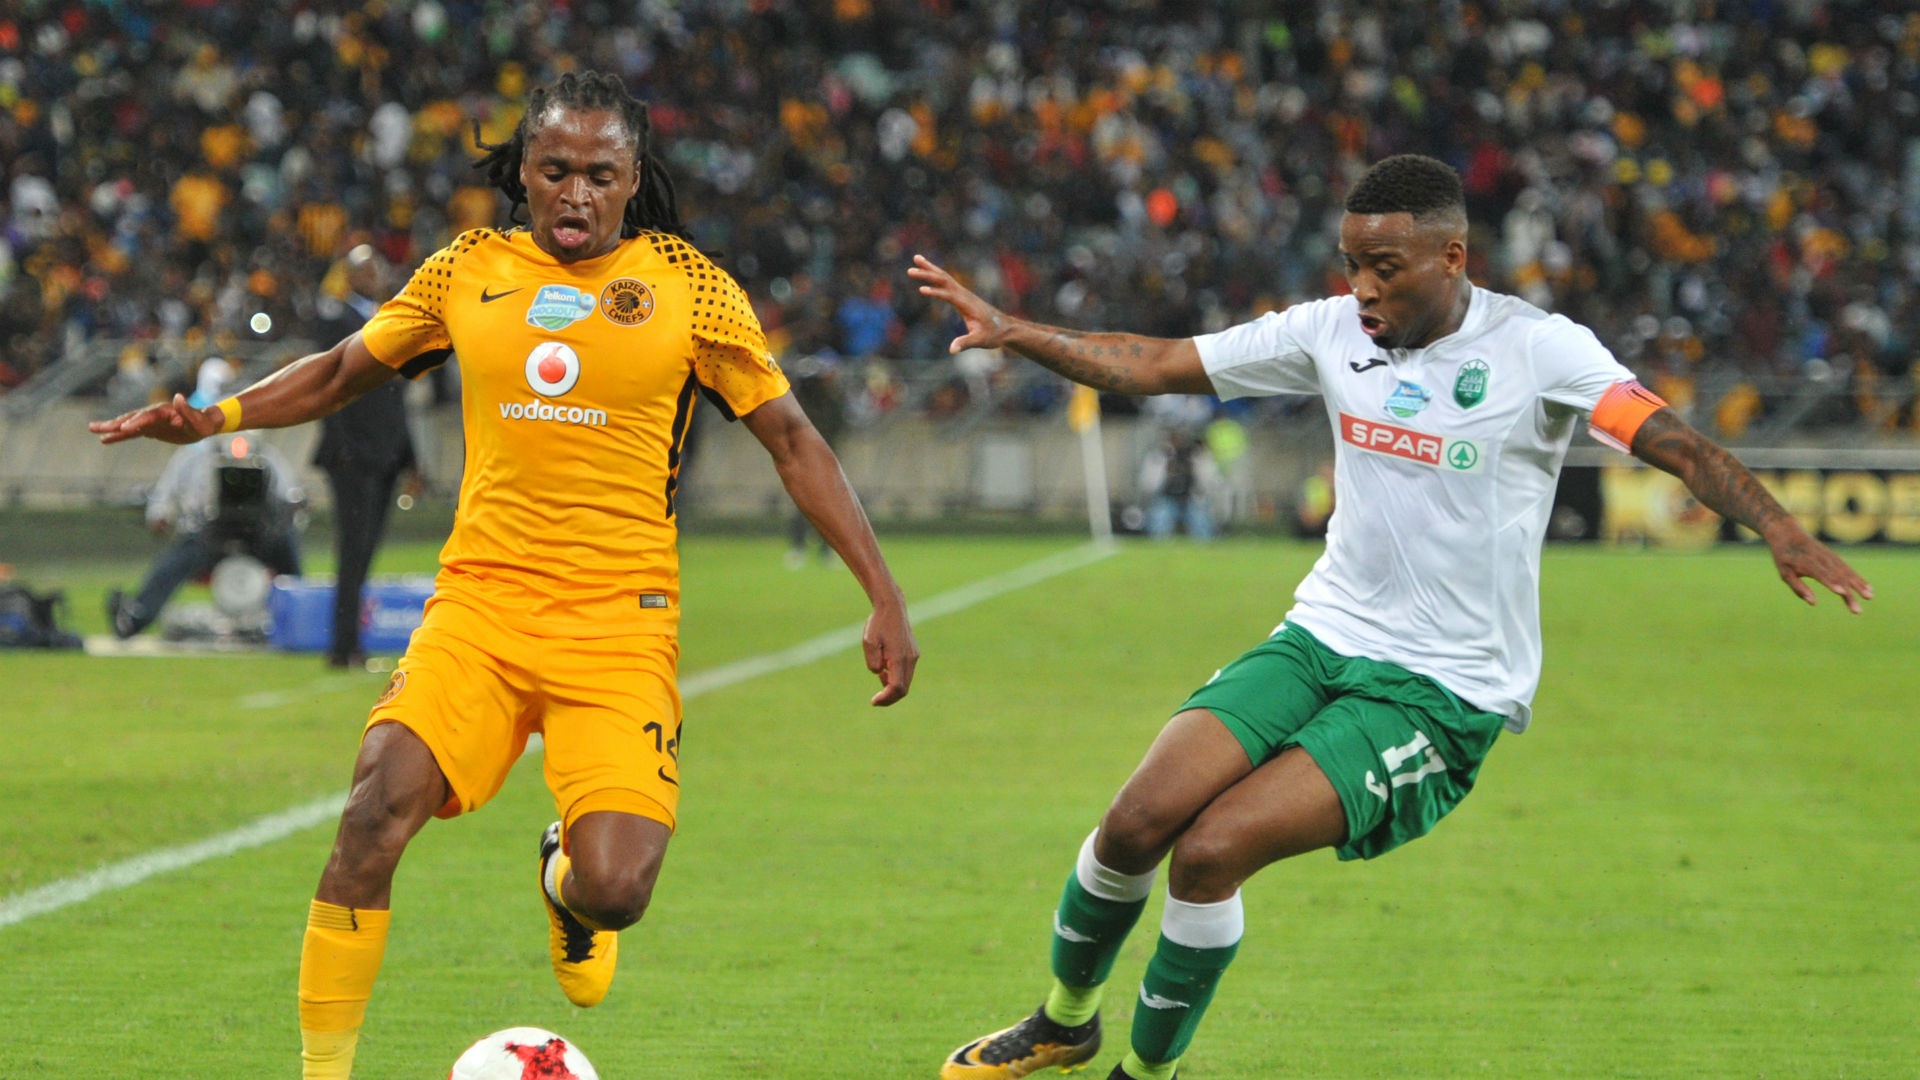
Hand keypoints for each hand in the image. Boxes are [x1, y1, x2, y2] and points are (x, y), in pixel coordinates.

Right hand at [90, 393, 223, 444]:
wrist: (204, 424)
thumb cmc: (204, 423)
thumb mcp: (200, 420)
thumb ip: (188, 410)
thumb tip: (179, 396)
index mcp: (165, 411)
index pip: (148, 416)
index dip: (136, 421)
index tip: (124, 428)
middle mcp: (154, 414)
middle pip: (132, 418)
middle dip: (115, 423)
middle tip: (96, 427)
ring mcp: (150, 422)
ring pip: (127, 424)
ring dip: (110, 427)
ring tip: (92, 429)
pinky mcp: (149, 429)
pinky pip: (131, 433)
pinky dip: (118, 436)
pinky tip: (105, 439)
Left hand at [862, 600, 918, 705]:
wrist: (892, 606)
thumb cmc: (878, 623)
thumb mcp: (869, 641)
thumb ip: (872, 660)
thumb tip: (879, 673)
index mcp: (899, 657)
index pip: (896, 687)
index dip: (885, 698)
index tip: (873, 701)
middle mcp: (910, 659)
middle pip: (904, 688)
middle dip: (890, 698)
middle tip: (876, 701)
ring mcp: (913, 656)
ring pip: (906, 681)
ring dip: (893, 687)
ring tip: (879, 681)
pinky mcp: (913, 653)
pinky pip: (906, 673)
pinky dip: (897, 678)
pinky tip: (884, 672)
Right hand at [909, 254, 1013, 353]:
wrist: (1005, 328)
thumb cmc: (993, 335)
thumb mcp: (980, 341)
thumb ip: (966, 343)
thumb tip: (952, 349)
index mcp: (967, 304)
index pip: (949, 295)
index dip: (936, 292)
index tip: (921, 289)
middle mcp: (964, 295)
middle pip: (945, 280)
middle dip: (928, 274)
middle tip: (910, 270)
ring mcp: (963, 293)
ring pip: (945, 276)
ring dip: (930, 268)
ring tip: (916, 258)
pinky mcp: (962, 295)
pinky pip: (947, 281)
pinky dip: (936, 274)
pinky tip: (928, 270)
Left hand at [1764, 522, 1872, 613]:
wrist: (1788, 532)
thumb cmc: (1784, 557)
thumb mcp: (1785, 573)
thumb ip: (1798, 588)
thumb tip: (1813, 603)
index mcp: (1805, 563)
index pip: (1820, 574)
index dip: (1831, 583)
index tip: (1841, 592)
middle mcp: (1821, 559)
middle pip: (1837, 577)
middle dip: (1849, 592)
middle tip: (1857, 609)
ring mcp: (1830, 557)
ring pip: (1846, 572)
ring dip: (1858, 585)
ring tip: (1869, 597)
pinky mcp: (1835, 557)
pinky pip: (1848, 569)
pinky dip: (1858, 578)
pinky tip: (1868, 588)